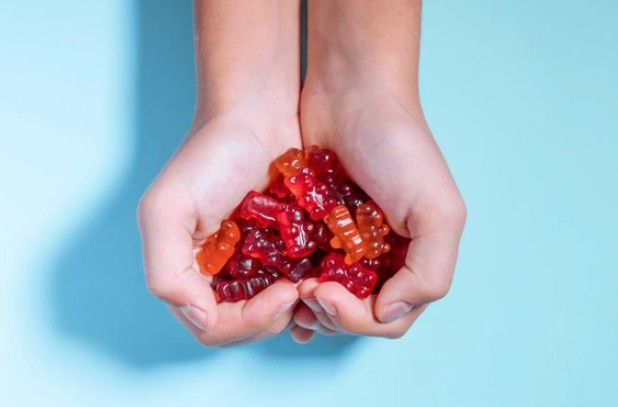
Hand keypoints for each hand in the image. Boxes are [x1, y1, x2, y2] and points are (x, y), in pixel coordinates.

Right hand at [138, 111, 300, 345]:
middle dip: (272, 317)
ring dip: (292, 308)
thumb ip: (166, 271)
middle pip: (242, 325)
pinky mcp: (280, 246)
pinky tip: (320, 278)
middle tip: (302, 290)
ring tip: (315, 285)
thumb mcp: (167, 209)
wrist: (256, 113)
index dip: (246, 322)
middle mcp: (216, 272)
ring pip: (270, 310)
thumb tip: (199, 317)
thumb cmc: (210, 156)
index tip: (283, 293)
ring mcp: (250, 261)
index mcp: (186, 270)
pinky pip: (292, 283)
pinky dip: (305, 288)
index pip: (212, 325)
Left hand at [291, 89, 465, 341]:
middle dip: (331, 314)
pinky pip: (305, 268)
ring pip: (329, 296)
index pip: (390, 318)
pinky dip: (294, 288)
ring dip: (310, 308)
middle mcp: (383, 255)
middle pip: (358, 313)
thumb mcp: (437, 211)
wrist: (352, 92)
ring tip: (289, 299)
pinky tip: (282, 292)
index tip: (323, 294)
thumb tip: (388, 314)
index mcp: (414, 258)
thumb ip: (429, 272)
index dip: (357, 318)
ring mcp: (347, 242)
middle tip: (304, 295)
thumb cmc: (399, 149)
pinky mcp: (316, 225)